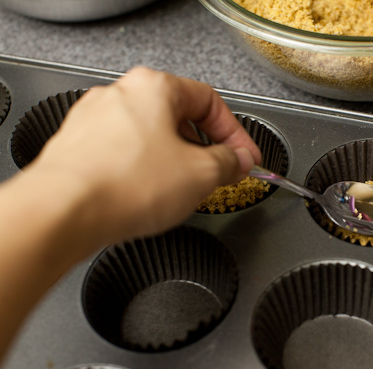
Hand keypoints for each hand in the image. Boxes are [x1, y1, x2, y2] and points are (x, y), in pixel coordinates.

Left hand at [30, 66, 261, 241]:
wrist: (63, 212)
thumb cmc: (122, 184)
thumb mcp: (200, 174)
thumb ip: (229, 162)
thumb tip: (238, 160)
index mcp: (154, 87)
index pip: (211, 102)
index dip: (236, 134)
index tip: (246, 157)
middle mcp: (121, 95)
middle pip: (180, 118)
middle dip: (206, 149)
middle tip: (220, 174)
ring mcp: (97, 121)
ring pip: (152, 137)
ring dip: (177, 162)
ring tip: (186, 190)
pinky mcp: (81, 149)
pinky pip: (127, 155)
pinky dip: (146, 171)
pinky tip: (151, 195)